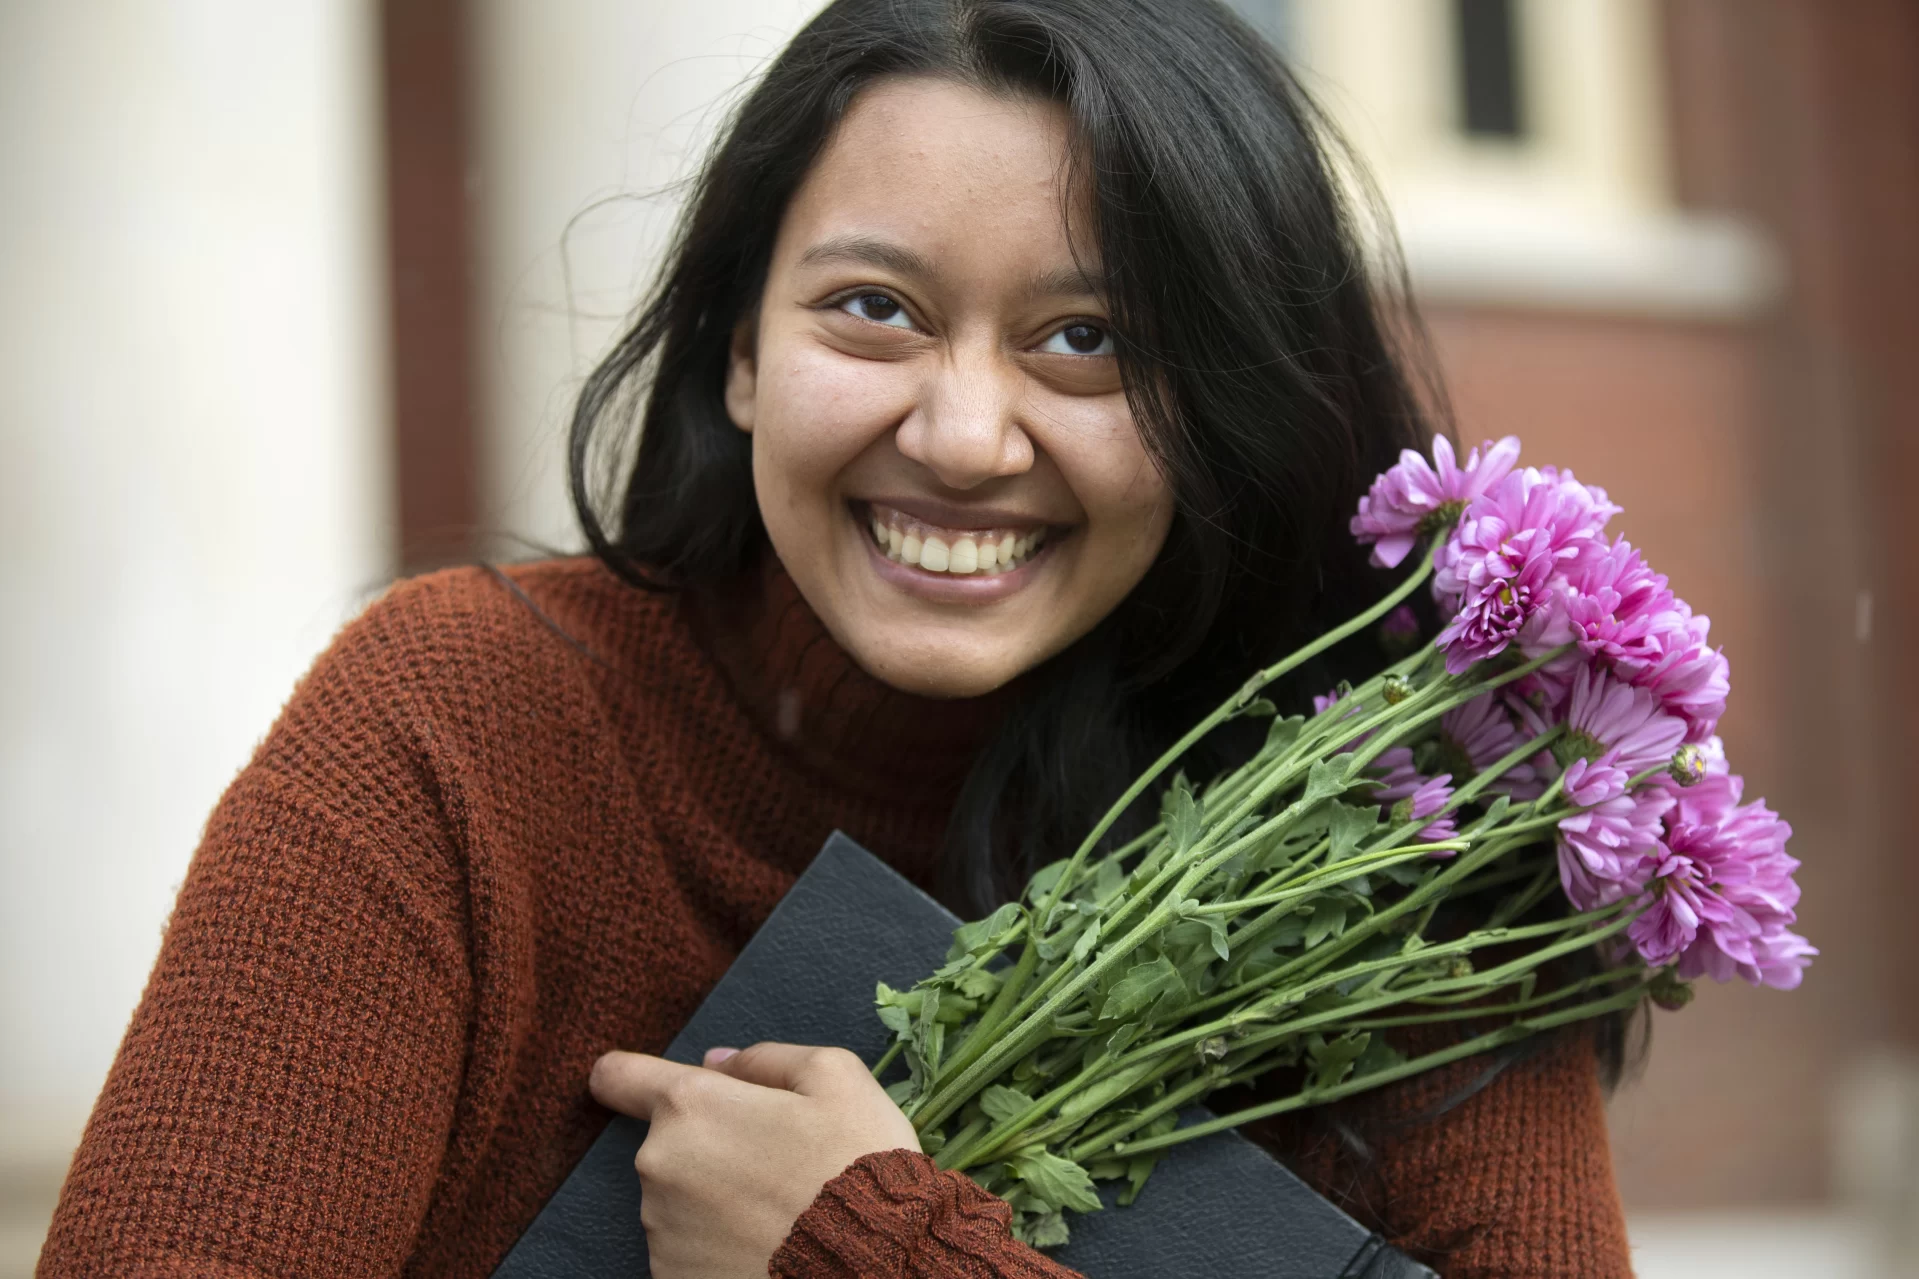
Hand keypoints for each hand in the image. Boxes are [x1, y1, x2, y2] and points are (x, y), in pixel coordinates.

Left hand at [589, 1042, 921, 1278]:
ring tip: (779, 1210)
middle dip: (710, 1144)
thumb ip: (767, 1059)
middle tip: (774, 1162)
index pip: (618, 1076)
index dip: (627, 1076)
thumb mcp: (837, 1079)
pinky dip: (719, 1245)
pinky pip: (689, 1248)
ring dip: (716, 1198)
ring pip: (679, 1198)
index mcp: (692, 1106)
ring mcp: (661, 1232)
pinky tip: (765, 1246)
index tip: (636, 1085)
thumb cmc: (856, 1168)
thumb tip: (719, 1063)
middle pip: (669, 1142)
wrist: (874, 1269)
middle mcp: (659, 1166)